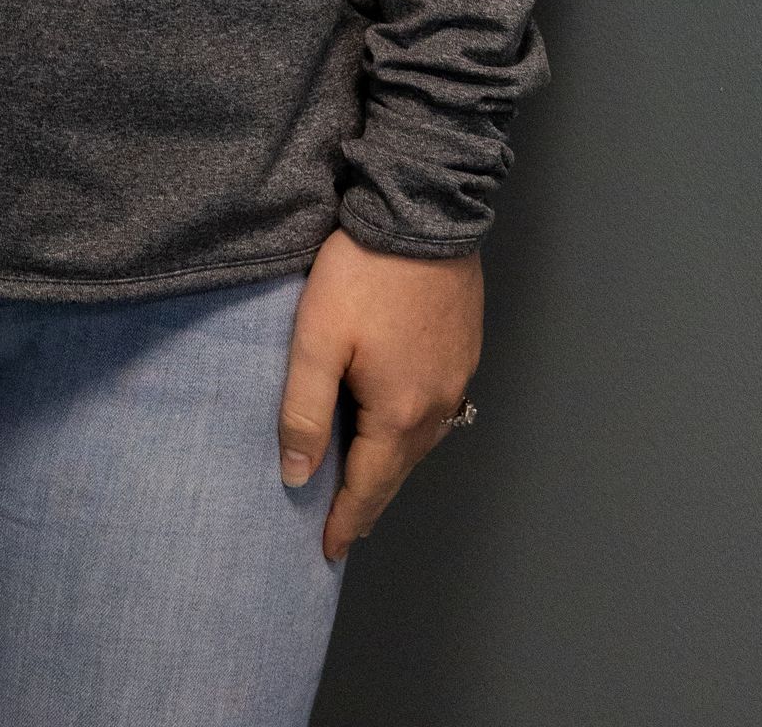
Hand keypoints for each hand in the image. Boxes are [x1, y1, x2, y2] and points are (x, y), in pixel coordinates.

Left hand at [277, 225, 483, 563]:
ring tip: (365, 478)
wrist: (422, 211)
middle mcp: (439, 404)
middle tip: (345, 523)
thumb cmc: (363, 273)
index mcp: (400, 412)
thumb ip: (303, 409)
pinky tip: (395, 420)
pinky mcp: (464, 346)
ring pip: (420, 439)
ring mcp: (458, 375)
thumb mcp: (317, 339)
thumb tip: (297, 475)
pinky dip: (411, 426)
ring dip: (391, 462)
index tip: (328, 550)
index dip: (347, 520)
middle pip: (399, 468)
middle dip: (370, 498)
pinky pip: (436, 406)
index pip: (370, 486)